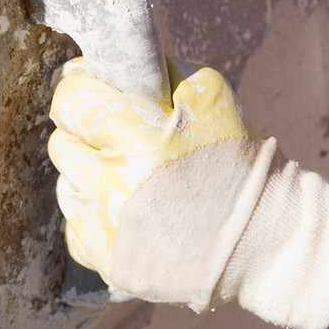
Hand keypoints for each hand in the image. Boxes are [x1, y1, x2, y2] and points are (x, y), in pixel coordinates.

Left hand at [49, 56, 328, 328]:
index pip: (72, 102)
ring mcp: (109, 229)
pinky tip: (129, 209)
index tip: (90, 89)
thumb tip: (110, 65)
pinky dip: (96, 214)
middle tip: (115, 135)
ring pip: (67, 185)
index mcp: (139, 138)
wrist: (265, 238)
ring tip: (127, 174)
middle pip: (63, 144)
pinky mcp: (110, 263)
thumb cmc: (240, 159)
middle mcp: (115, 185)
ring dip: (89, 174)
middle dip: (85, 133)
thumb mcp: (209, 95)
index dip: (79, 89)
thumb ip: (157, 72)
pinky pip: (77, 226)